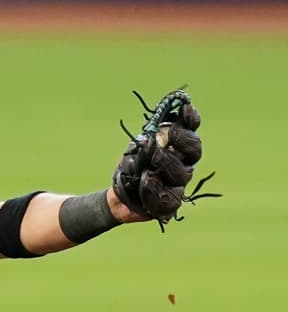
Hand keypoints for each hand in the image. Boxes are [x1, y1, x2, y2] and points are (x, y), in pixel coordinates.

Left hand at [110, 90, 217, 228]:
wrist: (117, 195)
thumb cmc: (132, 167)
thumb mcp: (136, 148)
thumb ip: (149, 138)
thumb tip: (158, 130)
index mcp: (178, 148)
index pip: (191, 131)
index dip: (191, 120)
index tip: (185, 108)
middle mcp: (183, 164)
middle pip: (194, 151)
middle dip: (184, 140)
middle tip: (171, 133)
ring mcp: (179, 185)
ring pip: (182, 174)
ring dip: (169, 163)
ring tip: (154, 157)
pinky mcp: (171, 204)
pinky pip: (169, 198)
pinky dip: (156, 188)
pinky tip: (148, 179)